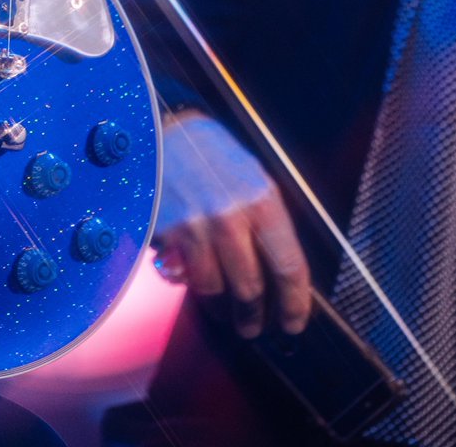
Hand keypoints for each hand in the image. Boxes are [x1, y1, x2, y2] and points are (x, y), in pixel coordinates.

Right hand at [153, 112, 311, 338]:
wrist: (160, 131)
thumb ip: (267, 218)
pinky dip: (196, 289)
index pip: (289, 267)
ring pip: (217, 290)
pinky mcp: (167, 235)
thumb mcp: (251, 175)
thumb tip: (280, 269)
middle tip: (255, 326)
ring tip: (227, 313)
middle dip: (256, 316)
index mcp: (262, 200)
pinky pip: (186, 277)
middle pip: (252, 288)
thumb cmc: (209, 152)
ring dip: (224, 309)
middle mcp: (231, 217)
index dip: (295, 303)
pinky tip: (200, 287)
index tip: (294, 321)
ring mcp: (196, 228)